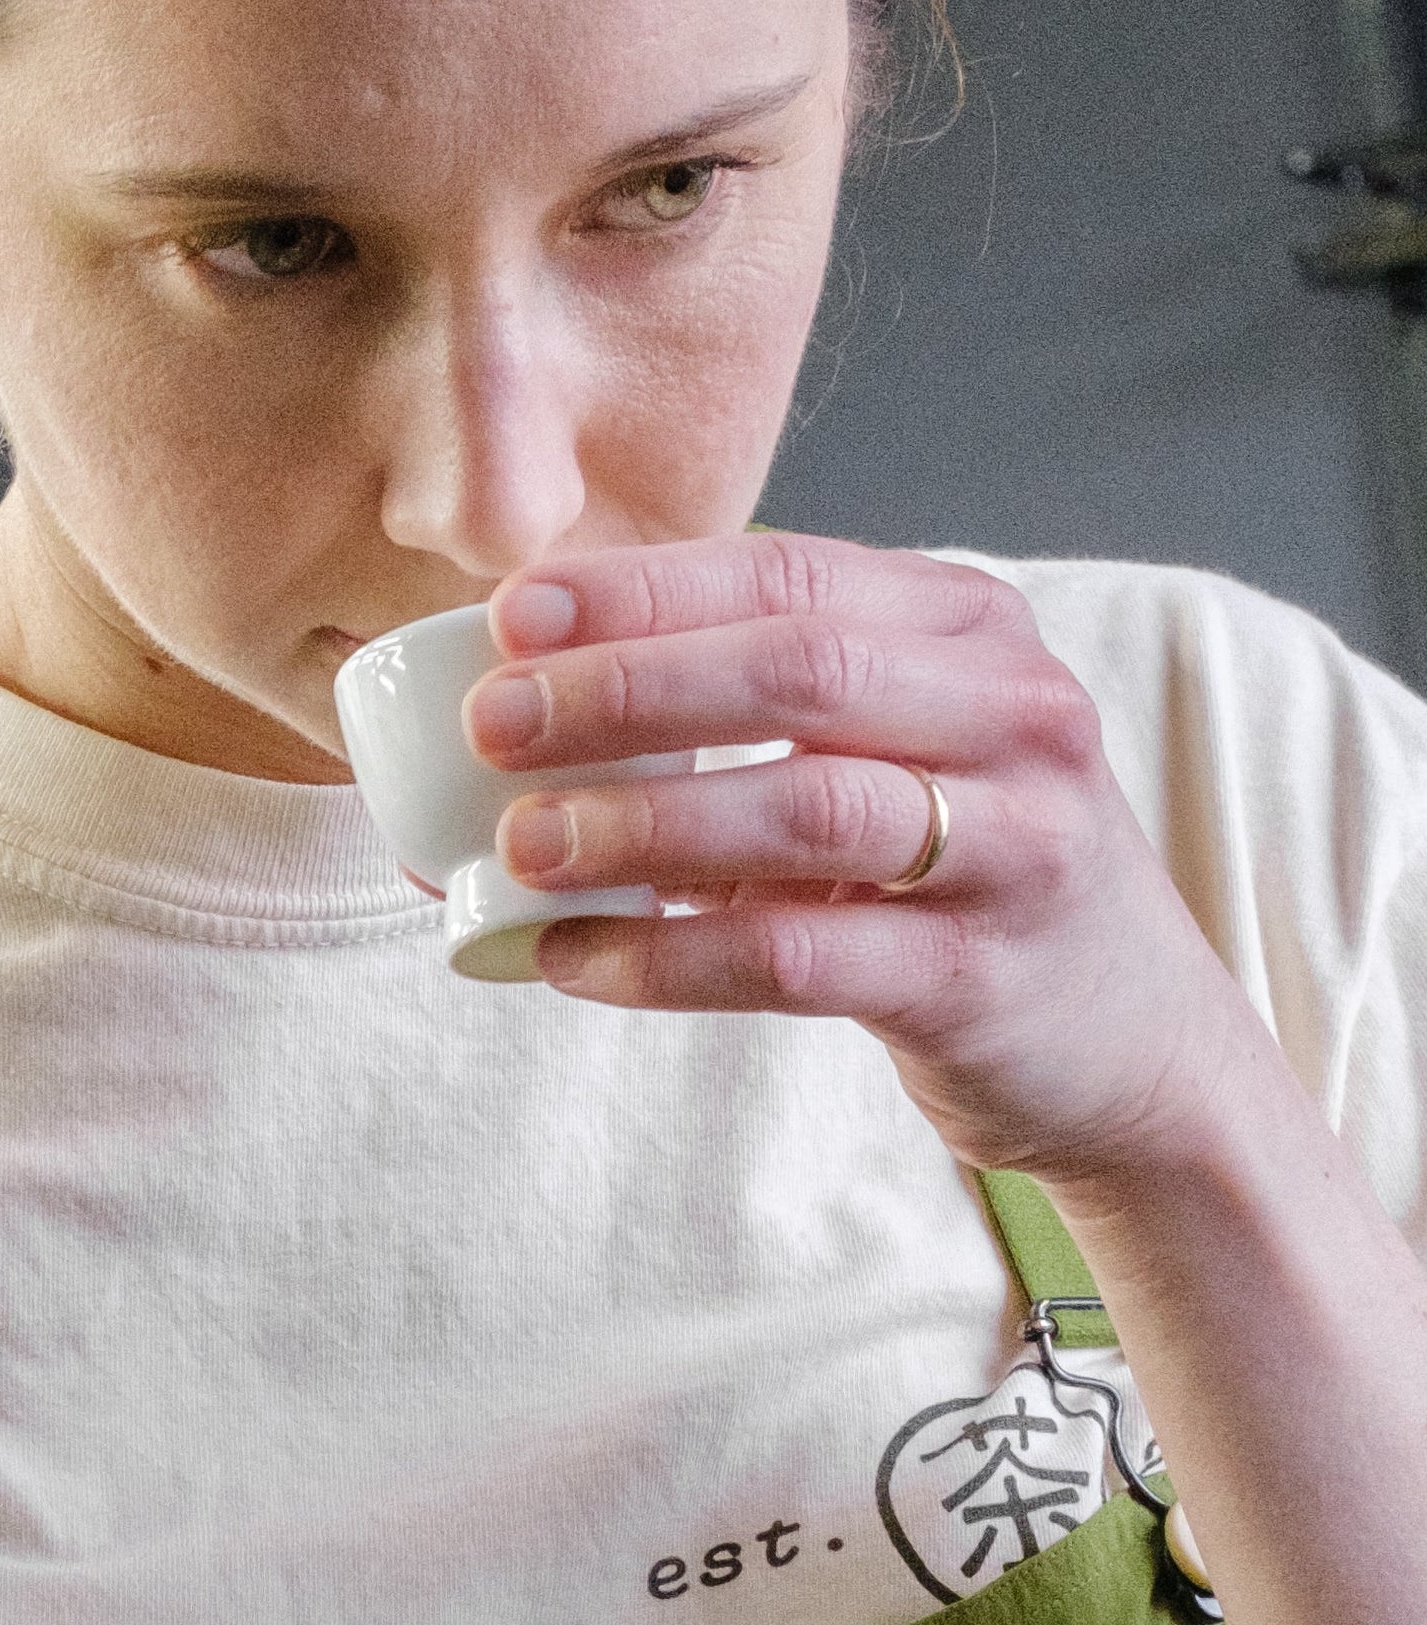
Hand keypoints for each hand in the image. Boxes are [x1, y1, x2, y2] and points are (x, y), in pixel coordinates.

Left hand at [467, 536, 1286, 1192]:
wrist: (1128, 1044)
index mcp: (970, 631)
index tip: (512, 616)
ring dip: (643, 823)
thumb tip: (528, 714)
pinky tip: (571, 960)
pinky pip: (796, 956)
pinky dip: (668, 956)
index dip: (642, 593)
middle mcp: (1011, 718)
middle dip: (628, 691)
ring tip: (520, 845)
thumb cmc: (965, 875)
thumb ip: (754, 713)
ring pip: (806, 810)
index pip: (790, 580)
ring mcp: (1012, 847)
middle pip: (799, 672)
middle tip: (496, 725)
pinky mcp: (978, 979)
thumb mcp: (896, 750)